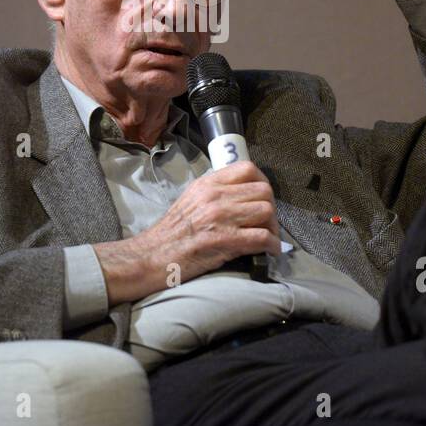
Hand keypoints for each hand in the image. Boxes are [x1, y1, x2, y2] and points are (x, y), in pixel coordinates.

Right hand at [96, 161, 280, 302]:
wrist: (152, 256)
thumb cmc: (171, 232)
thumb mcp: (190, 200)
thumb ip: (215, 192)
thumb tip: (243, 195)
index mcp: (207, 184)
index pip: (247, 168)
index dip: (263, 181)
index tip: (263, 197)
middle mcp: (215, 196)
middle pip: (263, 190)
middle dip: (271, 207)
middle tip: (267, 223)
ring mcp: (220, 218)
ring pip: (266, 211)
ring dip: (273, 227)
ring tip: (269, 238)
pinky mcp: (225, 241)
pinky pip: (262, 237)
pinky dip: (271, 245)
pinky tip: (269, 251)